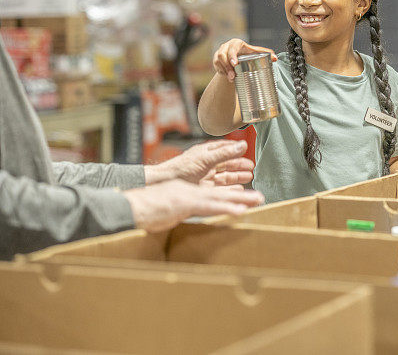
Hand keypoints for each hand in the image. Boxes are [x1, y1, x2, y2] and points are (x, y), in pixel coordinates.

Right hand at [123, 180, 263, 232]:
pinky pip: (210, 207)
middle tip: (260, 198)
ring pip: (221, 196)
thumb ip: (174, 211)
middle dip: (241, 195)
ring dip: (241, 199)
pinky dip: (226, 208)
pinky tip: (241, 211)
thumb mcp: (162, 210)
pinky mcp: (186, 203)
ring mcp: (189, 196)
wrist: (128, 207)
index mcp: (185, 193)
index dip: (228, 195)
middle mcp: (190, 191)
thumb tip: (180, 215)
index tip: (243, 197)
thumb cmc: (141, 210)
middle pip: (221, 192)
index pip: (211, 194)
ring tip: (258, 201)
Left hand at [145, 140, 254, 185]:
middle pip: (227, 164)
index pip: (225, 149)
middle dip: (240, 166)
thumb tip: (243, 145)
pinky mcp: (205, 189)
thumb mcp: (206, 158)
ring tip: (249, 178)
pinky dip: (231, 189)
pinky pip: (221, 189)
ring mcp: (206, 177)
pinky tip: (238, 189)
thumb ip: (226, 153)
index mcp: (207, 152)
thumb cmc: (182, 167)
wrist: (165, 182)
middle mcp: (207, 164)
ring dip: (237, 177)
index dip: (236, 150)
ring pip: (226, 177)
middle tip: (252, 168)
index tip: (247, 151)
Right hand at [213, 38, 275, 81]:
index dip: (233, 55)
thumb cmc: (246, 54)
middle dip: (227, 65)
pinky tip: (227, 77)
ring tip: (232, 79)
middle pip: (223, 55)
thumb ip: (265, 54)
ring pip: (219, 61)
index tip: (235, 64)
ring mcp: (219, 52)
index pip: (233, 47)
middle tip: (233, 75)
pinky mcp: (215, 60)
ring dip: (225, 70)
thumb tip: (276, 58)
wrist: (236, 60)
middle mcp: (226, 46)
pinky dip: (222, 72)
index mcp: (236, 43)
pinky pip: (216, 66)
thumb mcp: (254, 53)